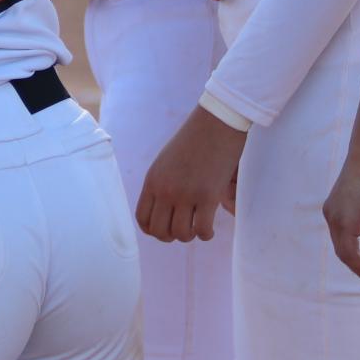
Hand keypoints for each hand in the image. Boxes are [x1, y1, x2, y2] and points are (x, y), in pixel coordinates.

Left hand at [137, 105, 246, 242]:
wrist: (216, 123)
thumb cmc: (193, 140)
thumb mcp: (166, 162)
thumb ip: (161, 184)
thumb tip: (164, 211)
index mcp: (152, 180)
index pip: (143, 219)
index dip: (153, 231)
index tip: (166, 229)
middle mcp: (165, 190)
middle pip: (160, 231)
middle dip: (172, 237)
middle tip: (184, 229)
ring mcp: (186, 194)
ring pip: (182, 235)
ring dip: (191, 236)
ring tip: (198, 226)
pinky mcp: (208, 196)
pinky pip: (202, 230)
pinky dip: (206, 235)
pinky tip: (210, 229)